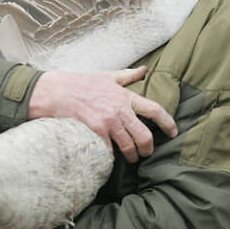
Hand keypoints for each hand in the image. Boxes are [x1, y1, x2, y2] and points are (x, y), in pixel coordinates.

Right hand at [28, 66, 177, 162]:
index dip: (168, 122)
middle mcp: (119, 110)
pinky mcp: (94, 132)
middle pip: (144, 135)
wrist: (55, 91)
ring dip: (132, 156)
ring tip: (131, 158)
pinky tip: (111, 158)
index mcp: (125, 96)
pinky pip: (109, 151)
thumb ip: (128, 75)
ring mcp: (107, 122)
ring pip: (129, 146)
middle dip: (148, 148)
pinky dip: (112, 157)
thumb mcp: (107, 76)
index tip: (174, 132)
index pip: (154, 110)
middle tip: (147, 153)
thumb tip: (144, 70)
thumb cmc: (81, 83)